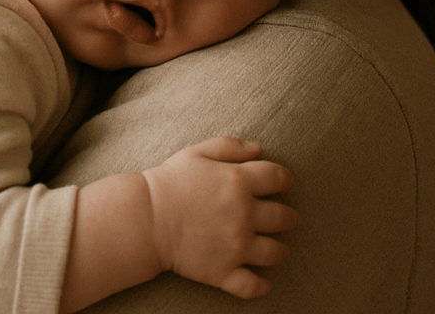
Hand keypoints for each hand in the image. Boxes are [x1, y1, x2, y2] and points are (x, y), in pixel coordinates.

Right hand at [141, 137, 298, 298]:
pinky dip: (262, 286)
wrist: (144, 218)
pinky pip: (252, 286)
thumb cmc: (169, 182)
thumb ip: (230, 146)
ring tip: (277, 249)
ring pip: (275, 252)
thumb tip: (259, 148)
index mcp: (239, 181)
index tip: (283, 184)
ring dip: (280, 250)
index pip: (279, 178)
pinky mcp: (223, 271)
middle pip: (284, 217)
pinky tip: (265, 282)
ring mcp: (235, 246)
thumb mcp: (197, 152)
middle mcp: (244, 214)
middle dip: (289, 217)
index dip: (285, 180)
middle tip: (287, 218)